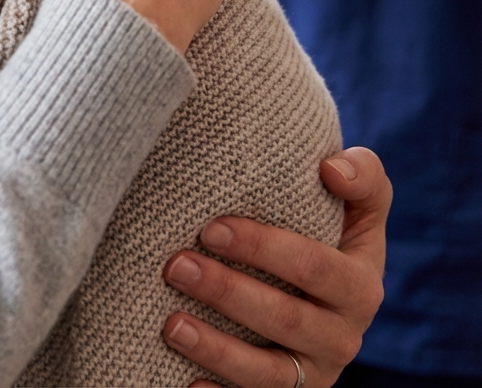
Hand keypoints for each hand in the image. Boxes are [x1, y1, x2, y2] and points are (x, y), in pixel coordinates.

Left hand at [162, 147, 390, 387]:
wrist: (318, 286)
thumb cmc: (327, 227)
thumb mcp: (358, 204)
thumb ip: (362, 175)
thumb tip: (331, 168)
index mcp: (360, 284)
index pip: (313, 265)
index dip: (263, 248)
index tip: (211, 228)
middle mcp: (343, 335)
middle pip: (284, 317)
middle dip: (227, 292)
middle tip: (176, 265)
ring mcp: (315, 372)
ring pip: (267, 371)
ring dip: (216, 349)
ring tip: (171, 325)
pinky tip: (185, 384)